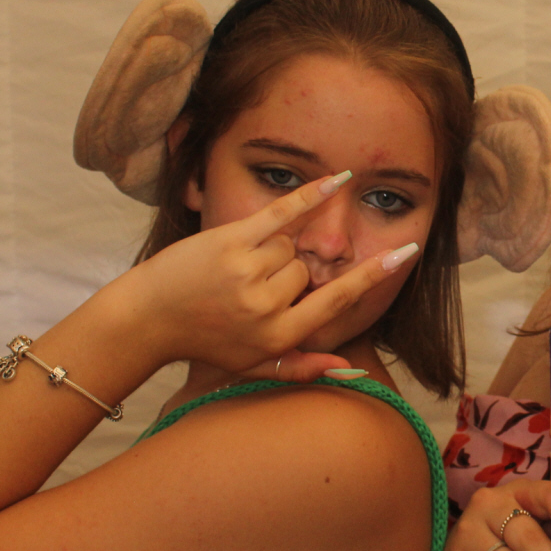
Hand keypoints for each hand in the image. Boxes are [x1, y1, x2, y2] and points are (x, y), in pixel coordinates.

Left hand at [111, 172, 411, 379]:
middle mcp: (268, 307)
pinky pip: (282, 214)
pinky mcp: (230, 242)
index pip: (338, 300)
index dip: (373, 275)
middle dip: (288, 271)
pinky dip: (311, 195)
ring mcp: (249, 273)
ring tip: (235, 270)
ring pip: (290, 245)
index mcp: (279, 336)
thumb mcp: (254, 365)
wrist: (146, 320)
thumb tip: (352, 371)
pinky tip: (338, 179)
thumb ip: (303, 368)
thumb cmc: (203, 343)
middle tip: (247, 286)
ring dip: (271, 250)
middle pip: (307, 268)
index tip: (405, 252)